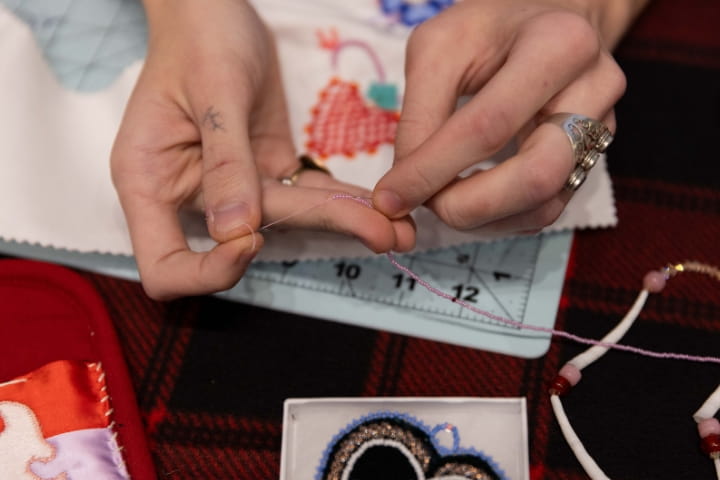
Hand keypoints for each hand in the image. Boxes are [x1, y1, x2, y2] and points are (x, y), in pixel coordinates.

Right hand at [112, 0, 414, 299]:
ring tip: (399, 229)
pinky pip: (306, 194)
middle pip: (247, 244)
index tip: (250, 239)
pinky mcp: (266, 173)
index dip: (210, 272)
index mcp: (150, 185)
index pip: (167, 269)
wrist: (213, 12)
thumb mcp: (214, 91)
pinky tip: (378, 206)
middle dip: (316, 236)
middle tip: (384, 234)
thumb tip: (237, 232)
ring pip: (288, 219)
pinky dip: (342, 199)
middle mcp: (191, 197)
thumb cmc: (198, 39)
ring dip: (344, 222)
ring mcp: (232, 189)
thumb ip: (226, 161)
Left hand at [373, 0, 644, 233]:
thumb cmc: (490, 27)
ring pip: (546, 204)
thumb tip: (404, 188)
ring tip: (443, 202)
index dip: (433, 170)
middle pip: (536, 175)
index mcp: (557, 45)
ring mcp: (601, 129)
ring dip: (483, 220)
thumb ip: (420, 114)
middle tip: (424, 206)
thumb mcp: (439, 47)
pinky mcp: (592, 158)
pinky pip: (548, 210)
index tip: (390, 198)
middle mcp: (594, 89)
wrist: (550, 17)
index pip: (489, 126)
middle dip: (468, 206)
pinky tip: (472, 204)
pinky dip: (501, 220)